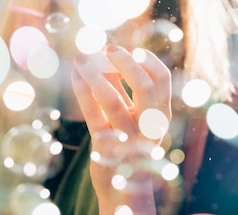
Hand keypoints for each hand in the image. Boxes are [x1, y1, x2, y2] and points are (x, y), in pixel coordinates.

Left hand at [71, 44, 171, 214]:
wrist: (122, 188)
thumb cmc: (127, 143)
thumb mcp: (132, 117)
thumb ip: (123, 90)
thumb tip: (107, 56)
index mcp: (160, 117)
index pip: (162, 80)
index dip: (147, 60)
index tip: (131, 48)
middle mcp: (149, 127)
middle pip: (144, 87)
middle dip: (126, 62)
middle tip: (108, 47)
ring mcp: (128, 138)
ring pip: (112, 99)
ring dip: (95, 73)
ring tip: (81, 58)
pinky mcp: (105, 147)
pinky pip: (92, 113)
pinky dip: (83, 90)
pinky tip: (75, 76)